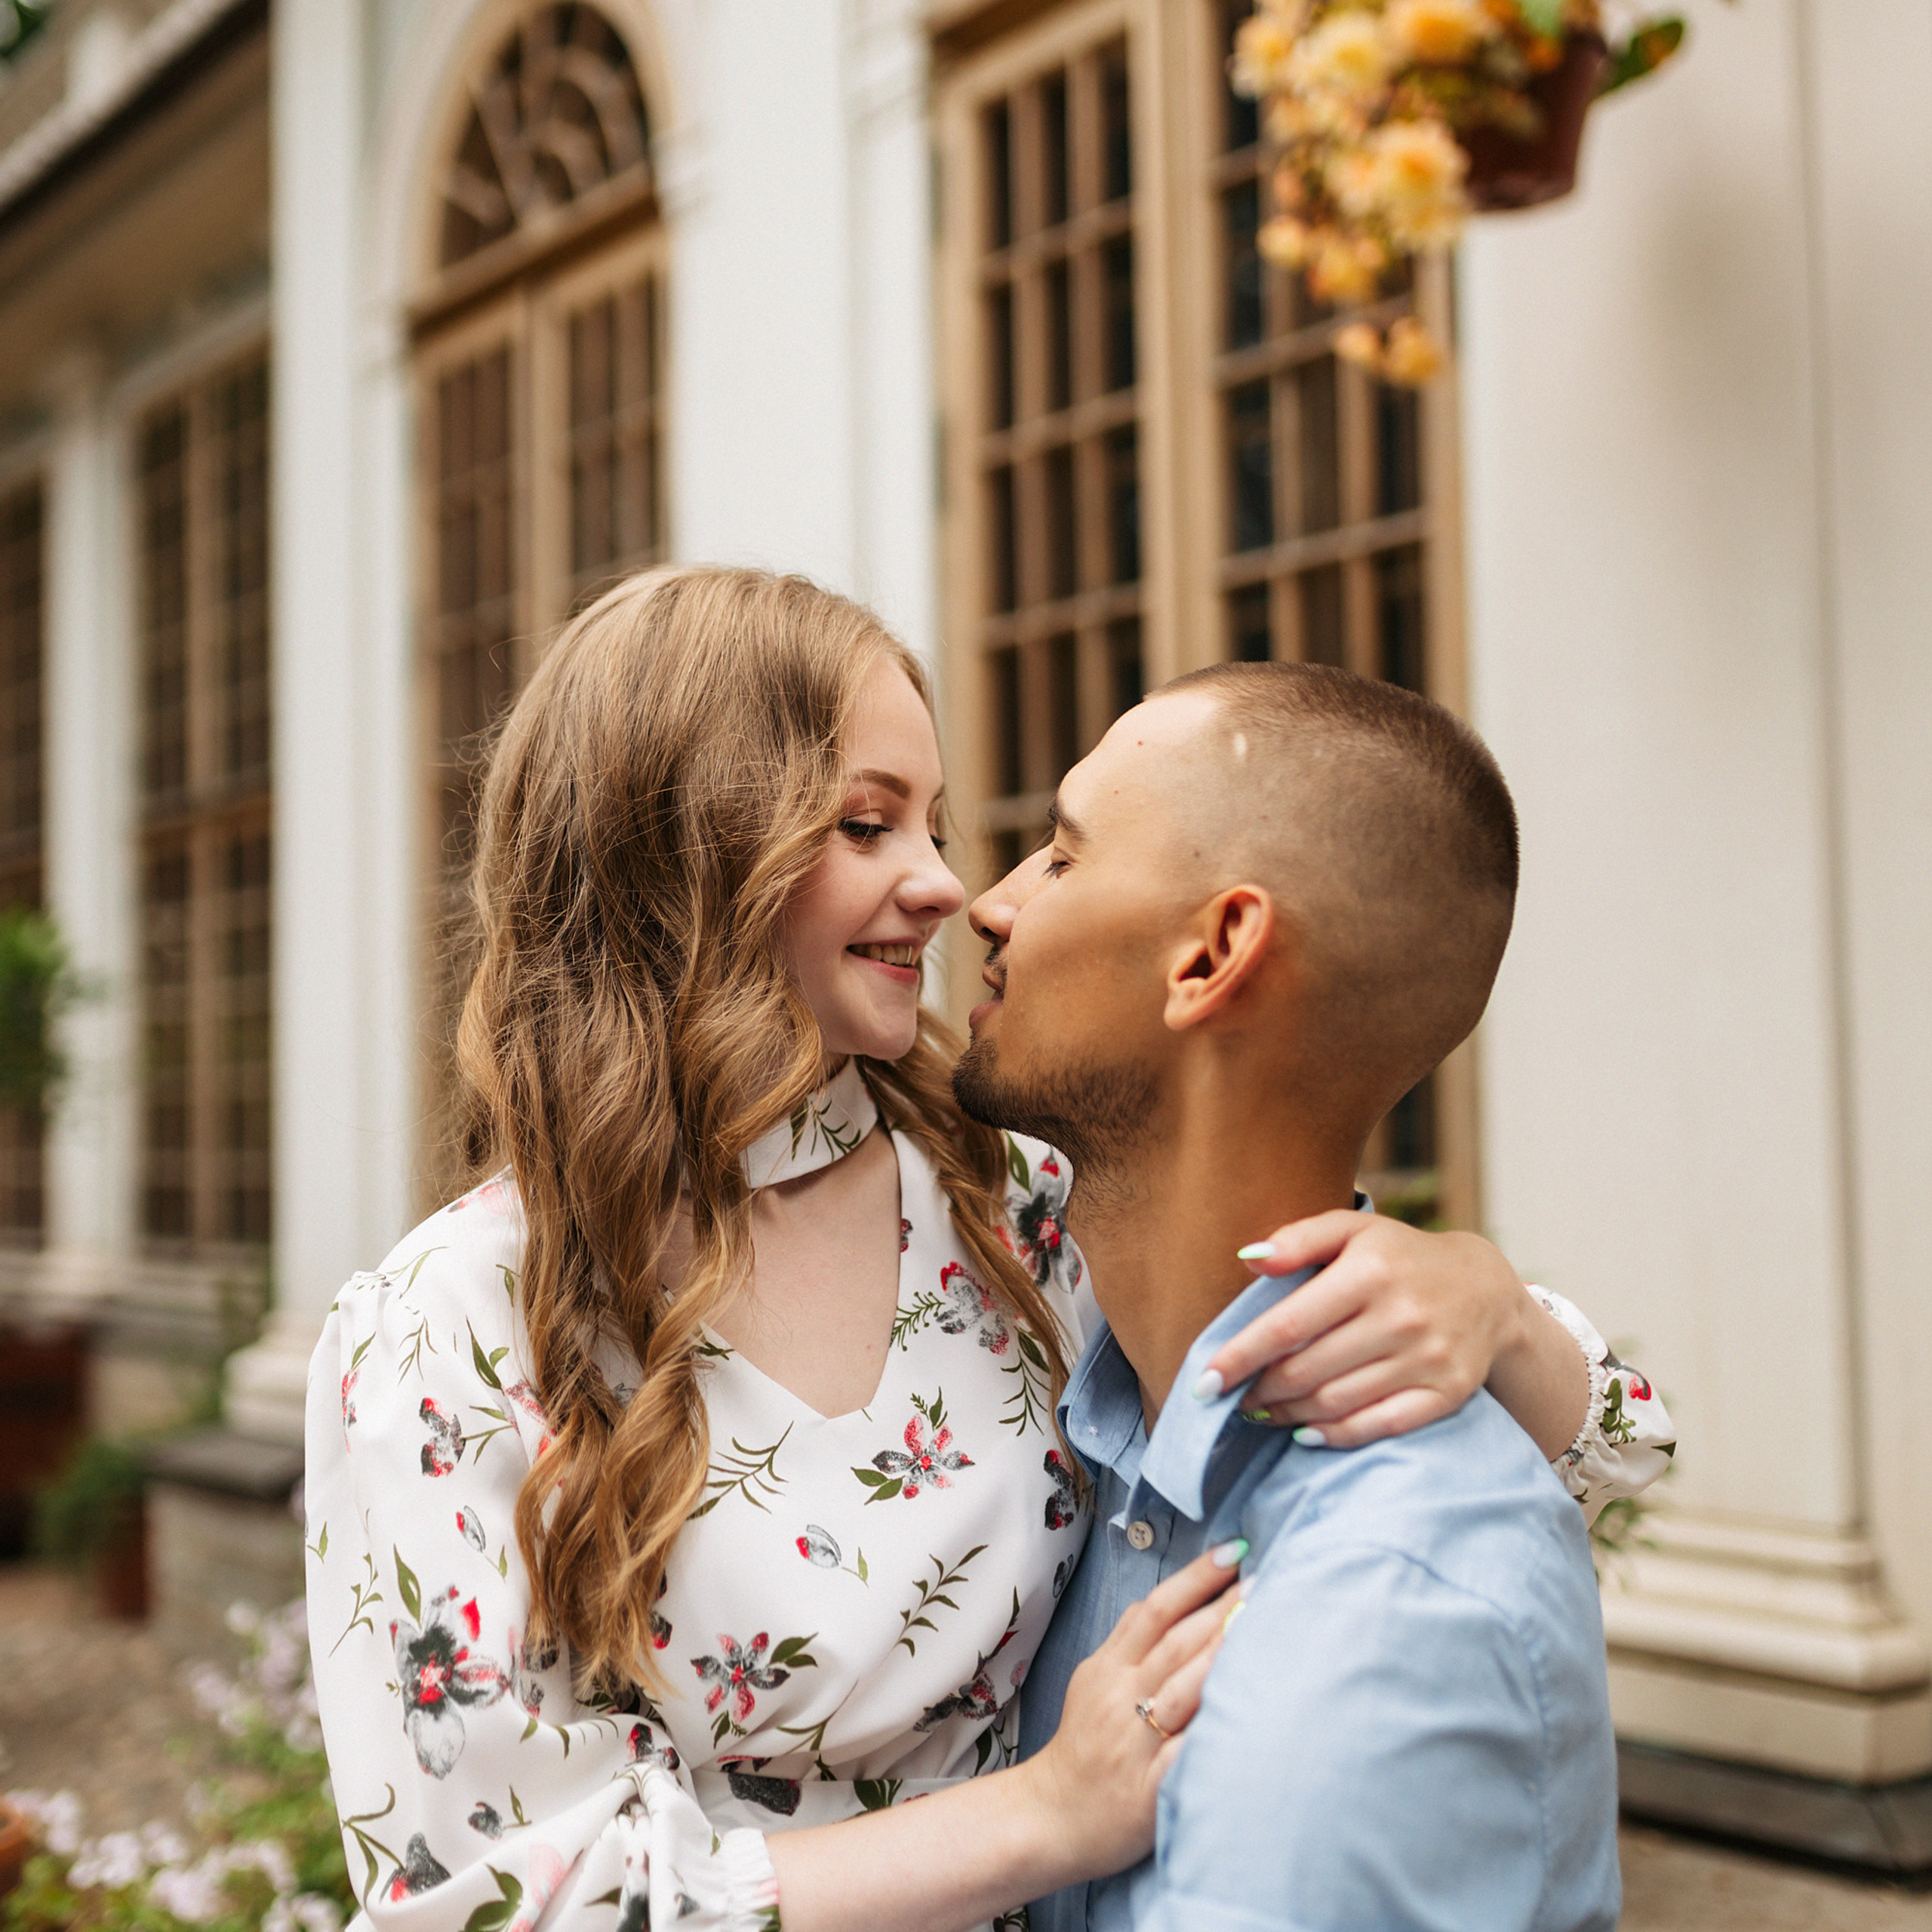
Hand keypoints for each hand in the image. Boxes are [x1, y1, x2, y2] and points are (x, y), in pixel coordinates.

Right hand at [1025, 1543, 1244, 1880]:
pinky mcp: (1149, 1791)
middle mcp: (1121, 1699)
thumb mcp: (1093, 1678)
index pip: (1154, 1610)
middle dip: (1223, 1608)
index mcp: (1109, 1668)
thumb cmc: (1084, 1744)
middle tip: (1266, 1579)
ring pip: (1184, 1691)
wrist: (1052, 1817)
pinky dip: (1214, 1734)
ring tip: (1264, 1627)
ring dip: (1224, 1657)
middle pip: (1176, 1643)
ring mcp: (1135, 1744)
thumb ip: (1129, 1640)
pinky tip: (1249, 1716)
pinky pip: (1185, 1757)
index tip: (1235, 1551)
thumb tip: (1172, 1595)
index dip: (1195, 1578)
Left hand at [1201, 1211, 1530, 1447]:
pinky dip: (1335, 1436)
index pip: (1288, 1324)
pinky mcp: (1447, 1393)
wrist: (1485, 1290)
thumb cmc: (1400, 1257)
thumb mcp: (1353, 1229)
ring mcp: (1427, 1359)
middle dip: (1260, 1390)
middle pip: (1307, 1370)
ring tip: (1262, 1412)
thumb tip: (1247, 1257)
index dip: (1241, 1356)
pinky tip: (1306, 1432)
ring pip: (1336, 1402)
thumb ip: (1299, 1238)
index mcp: (1370, 1272)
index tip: (1205, 1380)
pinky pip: (1378, 1426)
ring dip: (1288, 1415)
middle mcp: (1401, 1317)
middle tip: (1233, 1396)